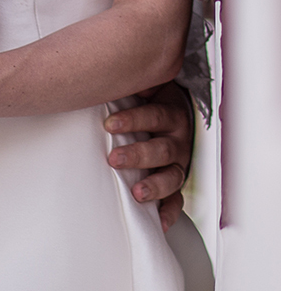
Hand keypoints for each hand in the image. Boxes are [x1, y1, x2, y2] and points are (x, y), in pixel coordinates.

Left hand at [104, 82, 192, 231]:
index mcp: (171, 114)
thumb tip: (113, 70)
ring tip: (137, 193)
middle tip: (114, 159)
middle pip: (161, 149)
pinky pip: (178, 199)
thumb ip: (136, 81)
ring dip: (155, 185)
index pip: (154, 116)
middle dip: (138, 155)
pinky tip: (160, 220)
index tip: (109, 124)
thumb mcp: (150, 85)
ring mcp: (180, 162)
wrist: (179, 107)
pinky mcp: (178, 180)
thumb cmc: (155, 98)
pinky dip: (170, 211)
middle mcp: (178, 140)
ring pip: (172, 176)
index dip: (132, 120)